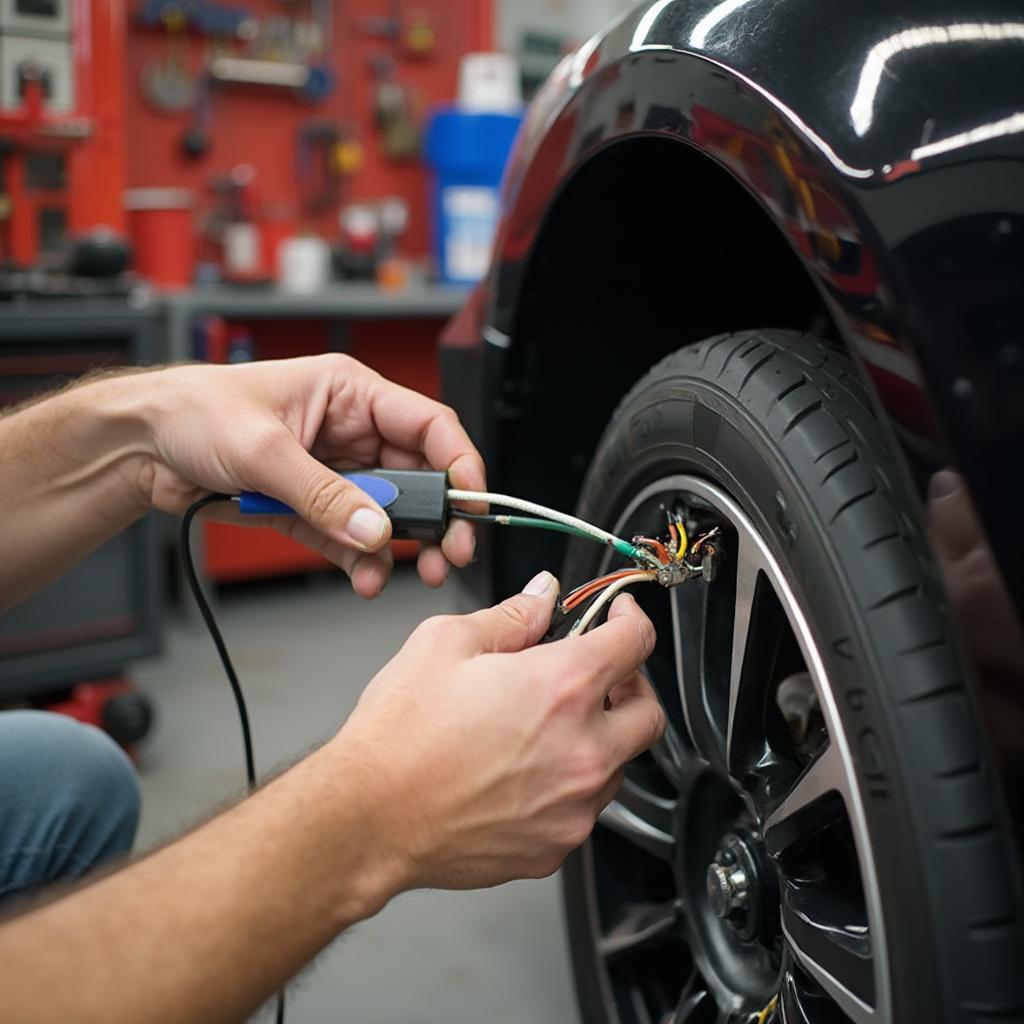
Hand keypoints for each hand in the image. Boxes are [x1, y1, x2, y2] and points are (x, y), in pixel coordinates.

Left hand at [129, 354, 484, 595]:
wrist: (142, 447)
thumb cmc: (194, 412)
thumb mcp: (263, 448)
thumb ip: (324, 493)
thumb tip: (376, 529)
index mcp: (351, 394)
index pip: (428, 426)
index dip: (460, 464)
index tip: (473, 504)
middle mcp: (351, 433)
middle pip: (418, 478)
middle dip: (438, 518)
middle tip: (451, 553)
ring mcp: (334, 473)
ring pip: (389, 515)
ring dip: (402, 547)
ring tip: (414, 574)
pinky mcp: (312, 508)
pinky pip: (350, 538)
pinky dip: (360, 560)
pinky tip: (364, 577)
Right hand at [335, 571, 664, 888]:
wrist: (368, 817)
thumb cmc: (399, 737)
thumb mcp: (446, 643)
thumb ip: (511, 616)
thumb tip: (541, 597)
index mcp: (562, 688)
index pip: (636, 642)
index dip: (629, 619)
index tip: (616, 618)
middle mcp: (581, 751)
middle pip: (649, 712)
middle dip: (631, 685)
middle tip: (598, 676)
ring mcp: (573, 806)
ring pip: (619, 764)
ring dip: (599, 737)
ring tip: (546, 726)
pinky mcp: (554, 846)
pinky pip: (584, 808)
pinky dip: (569, 783)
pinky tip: (525, 770)